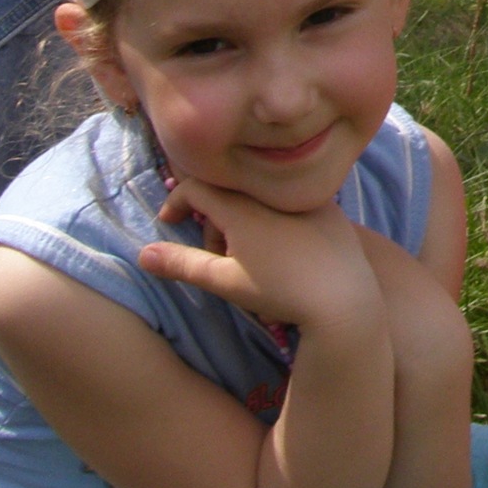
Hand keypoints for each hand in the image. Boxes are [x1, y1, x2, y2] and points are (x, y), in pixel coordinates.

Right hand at [139, 176, 382, 331]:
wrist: (344, 299)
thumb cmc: (280, 293)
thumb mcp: (225, 282)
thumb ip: (183, 264)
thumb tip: (142, 255)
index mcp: (244, 206)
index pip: (197, 187)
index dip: (177, 202)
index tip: (170, 223)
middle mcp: (274, 193)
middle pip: (228, 193)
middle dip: (212, 220)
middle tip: (217, 256)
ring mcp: (305, 197)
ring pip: (259, 198)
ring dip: (243, 220)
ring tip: (250, 258)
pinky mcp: (330, 208)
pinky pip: (289, 203)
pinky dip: (275, 219)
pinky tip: (283, 252)